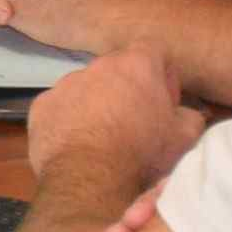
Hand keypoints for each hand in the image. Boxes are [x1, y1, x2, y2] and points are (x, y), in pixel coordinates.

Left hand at [28, 47, 201, 195]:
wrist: (90, 180)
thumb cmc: (143, 154)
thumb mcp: (184, 138)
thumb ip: (190, 116)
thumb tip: (184, 114)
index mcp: (136, 65)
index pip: (154, 50)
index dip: (162, 74)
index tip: (163, 101)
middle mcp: (98, 66)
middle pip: (117, 69)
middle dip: (127, 89)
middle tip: (134, 122)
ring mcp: (65, 84)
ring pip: (86, 88)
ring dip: (96, 104)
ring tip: (102, 139)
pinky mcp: (42, 106)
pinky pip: (60, 108)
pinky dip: (69, 120)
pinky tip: (77, 145)